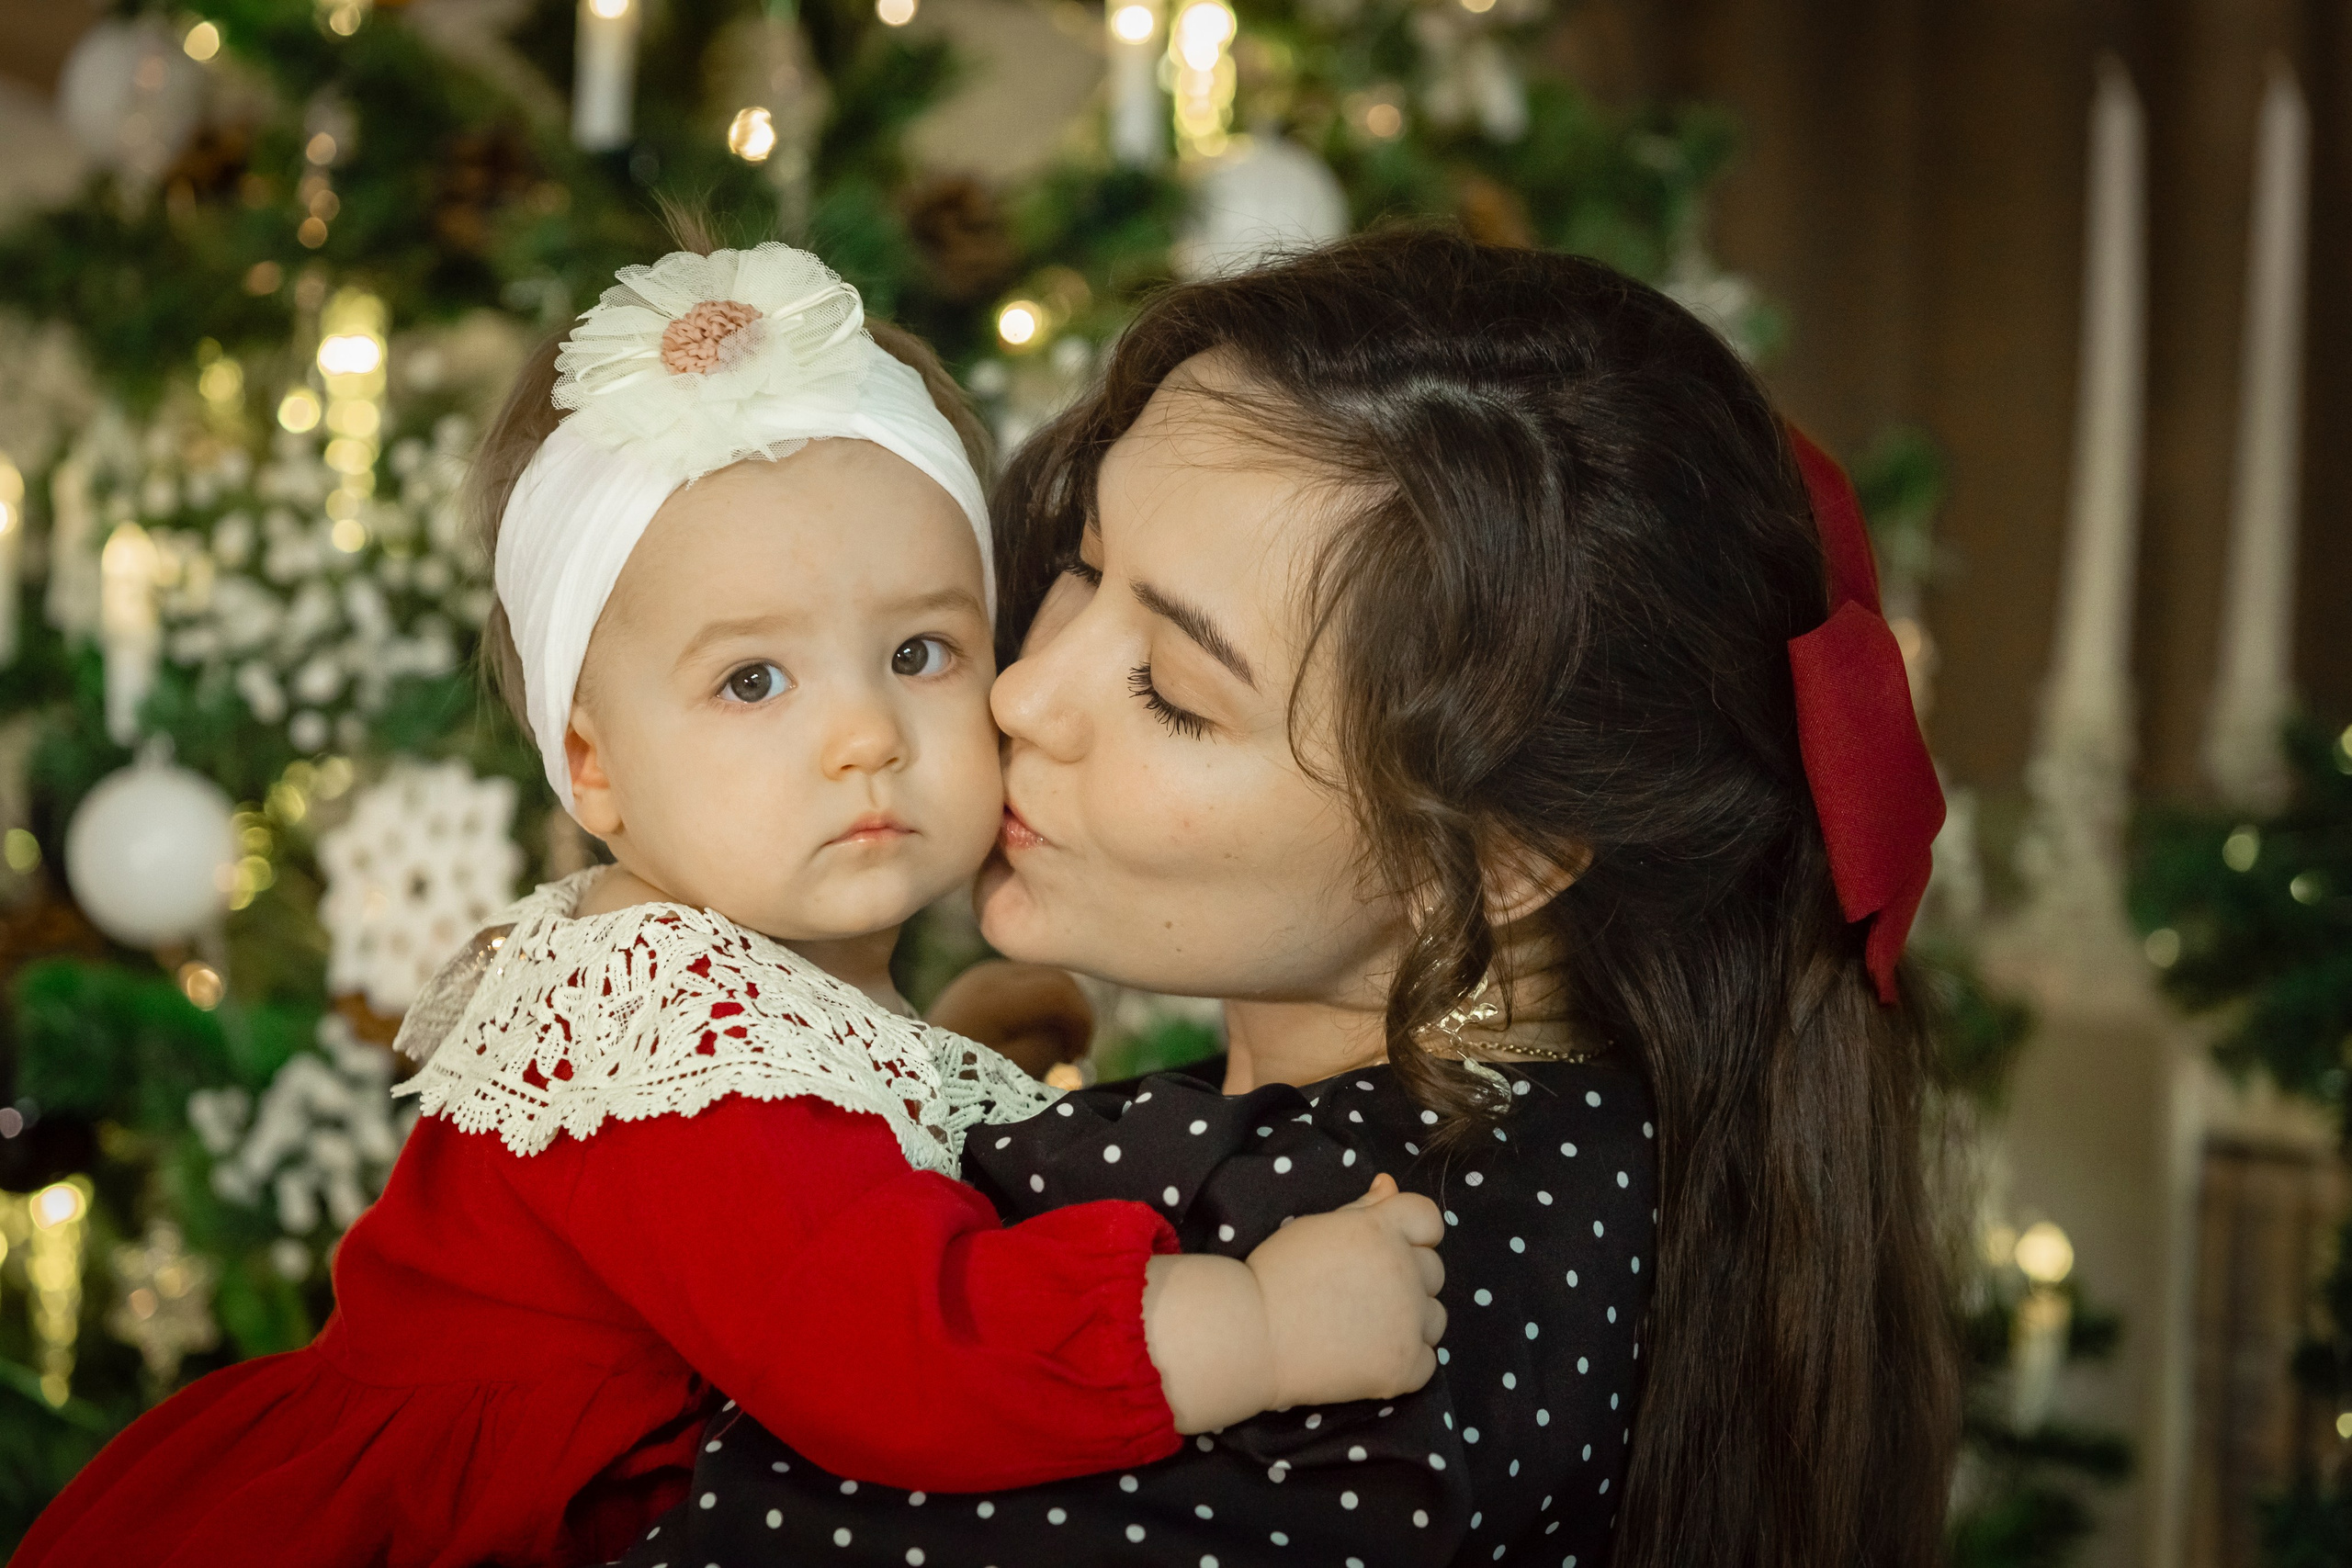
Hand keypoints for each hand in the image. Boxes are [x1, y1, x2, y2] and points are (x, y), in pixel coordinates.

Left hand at [925, 960, 1093, 1080]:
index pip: (1061, 989)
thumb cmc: (961, 1082)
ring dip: (1057, 1008)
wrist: (909, 1079)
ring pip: (1040, 977)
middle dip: (1073, 1012)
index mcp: (997, 996)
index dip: (1082, 1020)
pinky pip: (1022, 983)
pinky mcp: (976, 982)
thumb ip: (1050, 1043)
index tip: (1079, 1055)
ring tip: (1056, 1045)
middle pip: (1054, 977)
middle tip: (1075, 1051)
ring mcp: (981, 975)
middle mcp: (989, 974)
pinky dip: (1038, 1004)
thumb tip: (1069, 1029)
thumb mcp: (1013, 1070)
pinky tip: (1034, 1032)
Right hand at [1244, 1174, 1446, 1408]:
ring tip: (1366, 1327)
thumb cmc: (1276, 1275)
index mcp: (1382, 1231)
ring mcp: (1407, 1322)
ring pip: (1435, 1317)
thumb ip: (1363, 1206)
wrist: (1250, 1336)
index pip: (1429, 1219)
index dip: (1414, 1233)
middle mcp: (1404, 1272)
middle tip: (1362, 1294)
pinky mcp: (1403, 1367)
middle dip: (1407, 1278)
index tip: (1389, 1249)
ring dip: (1412, 1321)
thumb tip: (1390, 1184)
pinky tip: (1369, 1357)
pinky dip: (1405, 1361)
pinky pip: (1428, 1361)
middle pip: (1434, 1270)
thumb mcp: (1317, 1227)